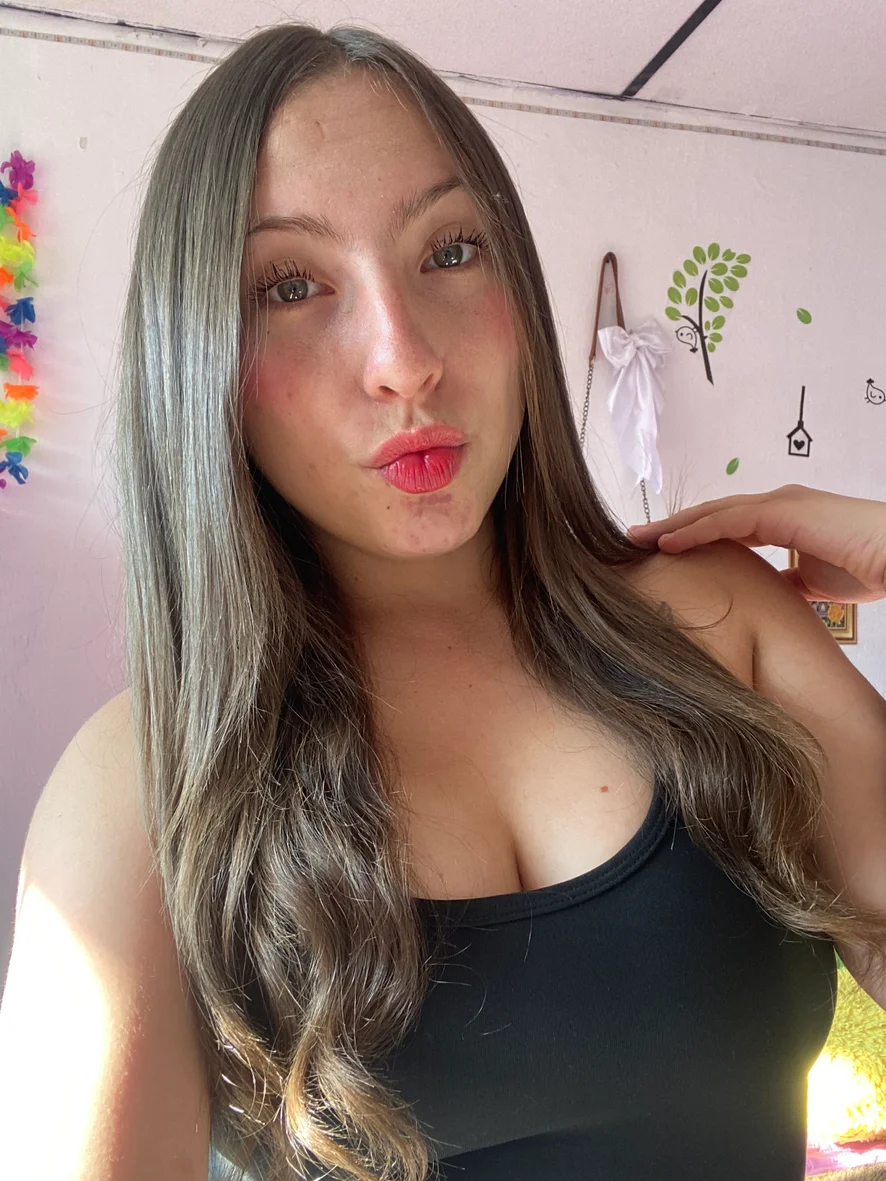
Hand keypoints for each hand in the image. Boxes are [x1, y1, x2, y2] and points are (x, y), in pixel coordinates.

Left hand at [627, 483, 885, 602]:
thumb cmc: (865, 567)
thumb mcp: (812, 580)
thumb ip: (786, 580)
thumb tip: (767, 592)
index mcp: (782, 518)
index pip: (725, 524)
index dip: (692, 534)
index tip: (660, 548)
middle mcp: (776, 504)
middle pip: (711, 514)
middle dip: (672, 526)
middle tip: (634, 540)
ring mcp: (778, 503)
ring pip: (712, 513)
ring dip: (672, 527)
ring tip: (636, 540)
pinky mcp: (782, 512)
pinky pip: (727, 521)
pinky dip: (694, 531)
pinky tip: (667, 544)